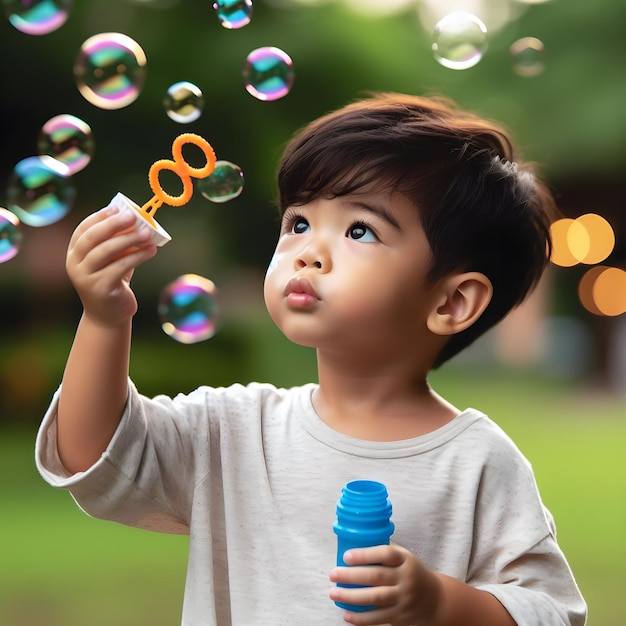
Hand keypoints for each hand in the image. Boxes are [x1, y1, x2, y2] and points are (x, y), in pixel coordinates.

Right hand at [66, 205, 156, 327]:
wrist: (107, 316)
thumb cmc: (112, 282)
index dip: (99, 217)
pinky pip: (120, 267)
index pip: (83, 229)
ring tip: (148, 234)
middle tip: (133, 216)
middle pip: (92, 238)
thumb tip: (136, 220)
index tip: (117, 208)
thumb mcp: (112, 260)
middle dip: (113, 225)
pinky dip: (137, 256)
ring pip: (106, 251)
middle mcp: (75, 264)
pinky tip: (151, 251)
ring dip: (129, 239)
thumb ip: (117, 242)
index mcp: (74, 253)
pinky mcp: (100, 288)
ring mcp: (85, 277)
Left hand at [329, 544, 440, 625]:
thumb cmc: (411, 572)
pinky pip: (378, 618)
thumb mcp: (404, 557)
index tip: (346, 556)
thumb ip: (384, 552)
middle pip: (377, 577)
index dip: (365, 554)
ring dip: (351, 596)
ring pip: (375, 598)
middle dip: (352, 576)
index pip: (386, 554)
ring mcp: (403, 599)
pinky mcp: (400, 616)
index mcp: (405, 560)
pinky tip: (346, 615)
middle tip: (333, 574)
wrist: (435, 600)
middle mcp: (405, 579)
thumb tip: (355, 541)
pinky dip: (361, 619)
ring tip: (333, 593)